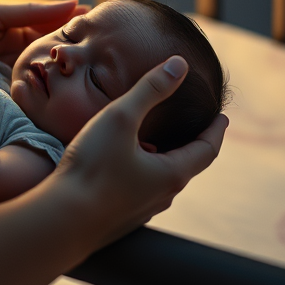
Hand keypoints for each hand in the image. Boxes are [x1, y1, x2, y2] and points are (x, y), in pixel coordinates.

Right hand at [47, 55, 227, 250]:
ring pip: (162, 181)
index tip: (222, 118)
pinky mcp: (119, 219)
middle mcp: (162, 196)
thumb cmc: (92, 166)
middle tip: (195, 129)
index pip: (207, 149)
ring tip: (160, 145)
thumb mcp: (121, 117)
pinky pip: (140, 192)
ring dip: (166, 161)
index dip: (216, 130)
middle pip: (187, 166)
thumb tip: (179, 64)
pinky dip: (143, 174)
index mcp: (171, 173)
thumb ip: (150, 89)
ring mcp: (141, 211)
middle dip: (193, 145)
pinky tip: (126, 168)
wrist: (62, 220)